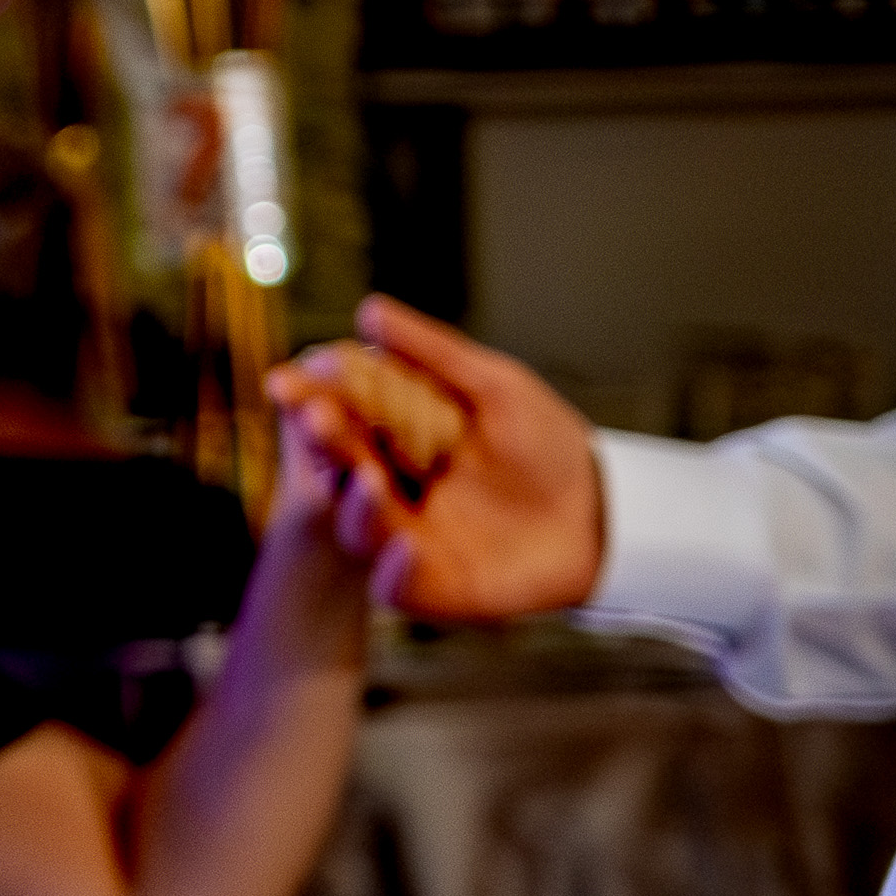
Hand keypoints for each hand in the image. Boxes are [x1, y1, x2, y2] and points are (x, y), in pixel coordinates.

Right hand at [269, 294, 604, 621]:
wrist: (604, 511)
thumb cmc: (548, 445)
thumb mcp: (496, 387)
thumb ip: (433, 354)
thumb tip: (369, 310)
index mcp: (400, 438)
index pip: (344, 415)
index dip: (315, 397)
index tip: (290, 378)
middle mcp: (393, 487)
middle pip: (343, 468)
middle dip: (327, 443)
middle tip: (316, 416)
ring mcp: (408, 537)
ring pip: (360, 528)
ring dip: (358, 505)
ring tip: (370, 479)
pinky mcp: (429, 586)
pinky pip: (394, 586)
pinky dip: (395, 569)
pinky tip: (407, 547)